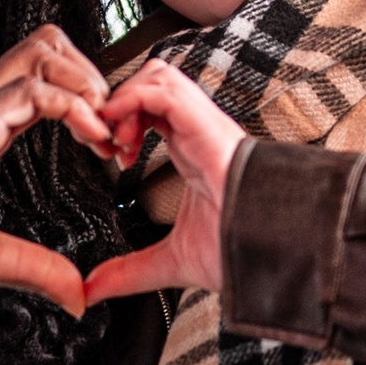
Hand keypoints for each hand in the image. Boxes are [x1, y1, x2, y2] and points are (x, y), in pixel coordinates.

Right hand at [0, 28, 111, 314]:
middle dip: (94, 76)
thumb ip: (33, 268)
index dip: (88, 102)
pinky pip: (31, 92)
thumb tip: (76, 295)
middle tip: (114, 128)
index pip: (45, 80)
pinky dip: (73, 108)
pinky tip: (90, 140)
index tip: (110, 148)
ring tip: (106, 132)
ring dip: (89, 86)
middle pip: (48, 47)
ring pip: (44, 54)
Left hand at [83, 57, 249, 309]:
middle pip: (152, 81)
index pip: (151, 108)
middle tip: (104, 143)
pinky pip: (163, 90)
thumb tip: (94, 288)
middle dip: (117, 103)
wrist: (271, 254)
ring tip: (114, 141)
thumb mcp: (171, 261)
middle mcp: (197, 131)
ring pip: (157, 75)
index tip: (107, 155)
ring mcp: (203, 125)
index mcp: (191, 150)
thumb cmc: (240, 250)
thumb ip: (130, 271)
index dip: (120, 120)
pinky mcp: (206, 126)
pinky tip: (122, 139)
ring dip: (123, 101)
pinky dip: (132, 103)